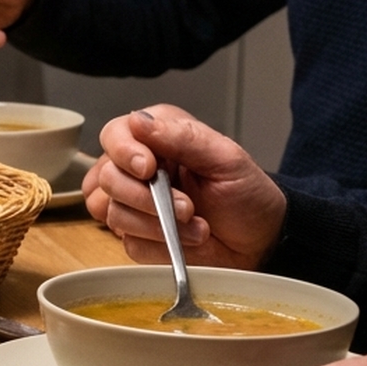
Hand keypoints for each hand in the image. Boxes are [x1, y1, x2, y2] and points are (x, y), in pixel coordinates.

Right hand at [81, 105, 285, 268]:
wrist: (261, 243)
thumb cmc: (248, 197)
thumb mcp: (226, 159)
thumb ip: (182, 137)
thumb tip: (138, 121)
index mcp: (158, 138)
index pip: (115, 135)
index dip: (124, 152)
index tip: (148, 169)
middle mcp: (138, 169)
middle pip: (106, 176)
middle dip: (144, 197)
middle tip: (185, 207)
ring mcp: (133, 204)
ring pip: (109, 210)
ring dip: (155, 223)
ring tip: (194, 225)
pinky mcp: (136, 236)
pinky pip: (126, 241)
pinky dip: (158, 244)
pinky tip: (184, 240)